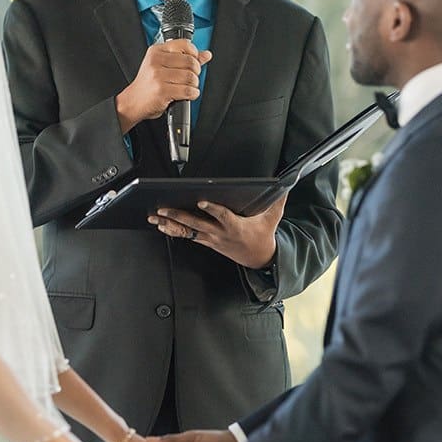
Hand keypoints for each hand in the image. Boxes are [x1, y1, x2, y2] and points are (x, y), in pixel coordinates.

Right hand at [115, 38, 212, 131]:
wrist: (133, 102)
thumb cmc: (148, 85)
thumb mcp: (162, 66)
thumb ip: (184, 58)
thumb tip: (206, 54)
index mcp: (156, 51)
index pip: (184, 45)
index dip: (194, 54)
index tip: (193, 62)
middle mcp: (156, 61)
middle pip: (190, 62)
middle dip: (196, 72)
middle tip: (191, 78)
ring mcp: (158, 76)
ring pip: (190, 77)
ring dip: (194, 85)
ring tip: (188, 87)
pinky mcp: (162, 91)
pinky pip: (187, 91)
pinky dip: (192, 94)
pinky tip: (187, 94)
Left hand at [148, 192, 286, 270]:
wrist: (258, 258)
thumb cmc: (263, 235)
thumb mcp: (273, 218)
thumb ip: (278, 200)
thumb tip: (286, 183)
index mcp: (235, 226)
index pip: (222, 215)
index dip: (212, 209)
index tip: (201, 201)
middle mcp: (220, 233)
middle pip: (196, 223)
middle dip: (179, 215)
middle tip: (163, 208)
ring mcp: (211, 239)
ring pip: (188, 231)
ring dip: (170, 224)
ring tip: (155, 217)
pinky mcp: (207, 242)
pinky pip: (187, 236)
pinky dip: (173, 230)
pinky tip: (161, 225)